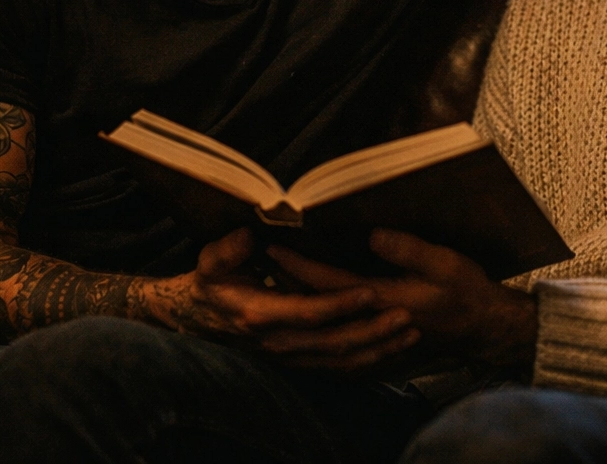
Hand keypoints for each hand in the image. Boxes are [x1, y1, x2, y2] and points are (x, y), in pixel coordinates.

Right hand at [132, 230, 411, 362]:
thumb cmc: (209, 282)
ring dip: (378, 351)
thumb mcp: (211, 260)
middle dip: (372, 332)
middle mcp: (278, 343)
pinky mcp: (297, 363)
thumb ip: (229, 249)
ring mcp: (289, 358)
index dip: (341, 305)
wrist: (195, 318)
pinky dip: (367, 364)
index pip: (308, 313)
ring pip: (340, 363)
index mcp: (261, 315)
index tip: (371, 291)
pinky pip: (338, 370)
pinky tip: (393, 352)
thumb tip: (251, 236)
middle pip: (334, 343)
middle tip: (406, 317)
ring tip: (410, 336)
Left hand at [269, 230, 537, 371]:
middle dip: (284, 288)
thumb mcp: (445, 262)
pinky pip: (332, 350)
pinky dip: (310, 339)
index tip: (271, 245)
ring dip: (292, 313)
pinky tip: (296, 327)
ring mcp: (373, 342)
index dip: (297, 265)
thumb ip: (408, 249)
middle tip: (257, 266)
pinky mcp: (376, 349)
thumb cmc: (466, 291)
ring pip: (318, 334)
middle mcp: (371, 325)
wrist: (484, 329)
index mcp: (383, 300)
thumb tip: (372, 233)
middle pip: (314, 312)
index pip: (327, 283)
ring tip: (269, 289)